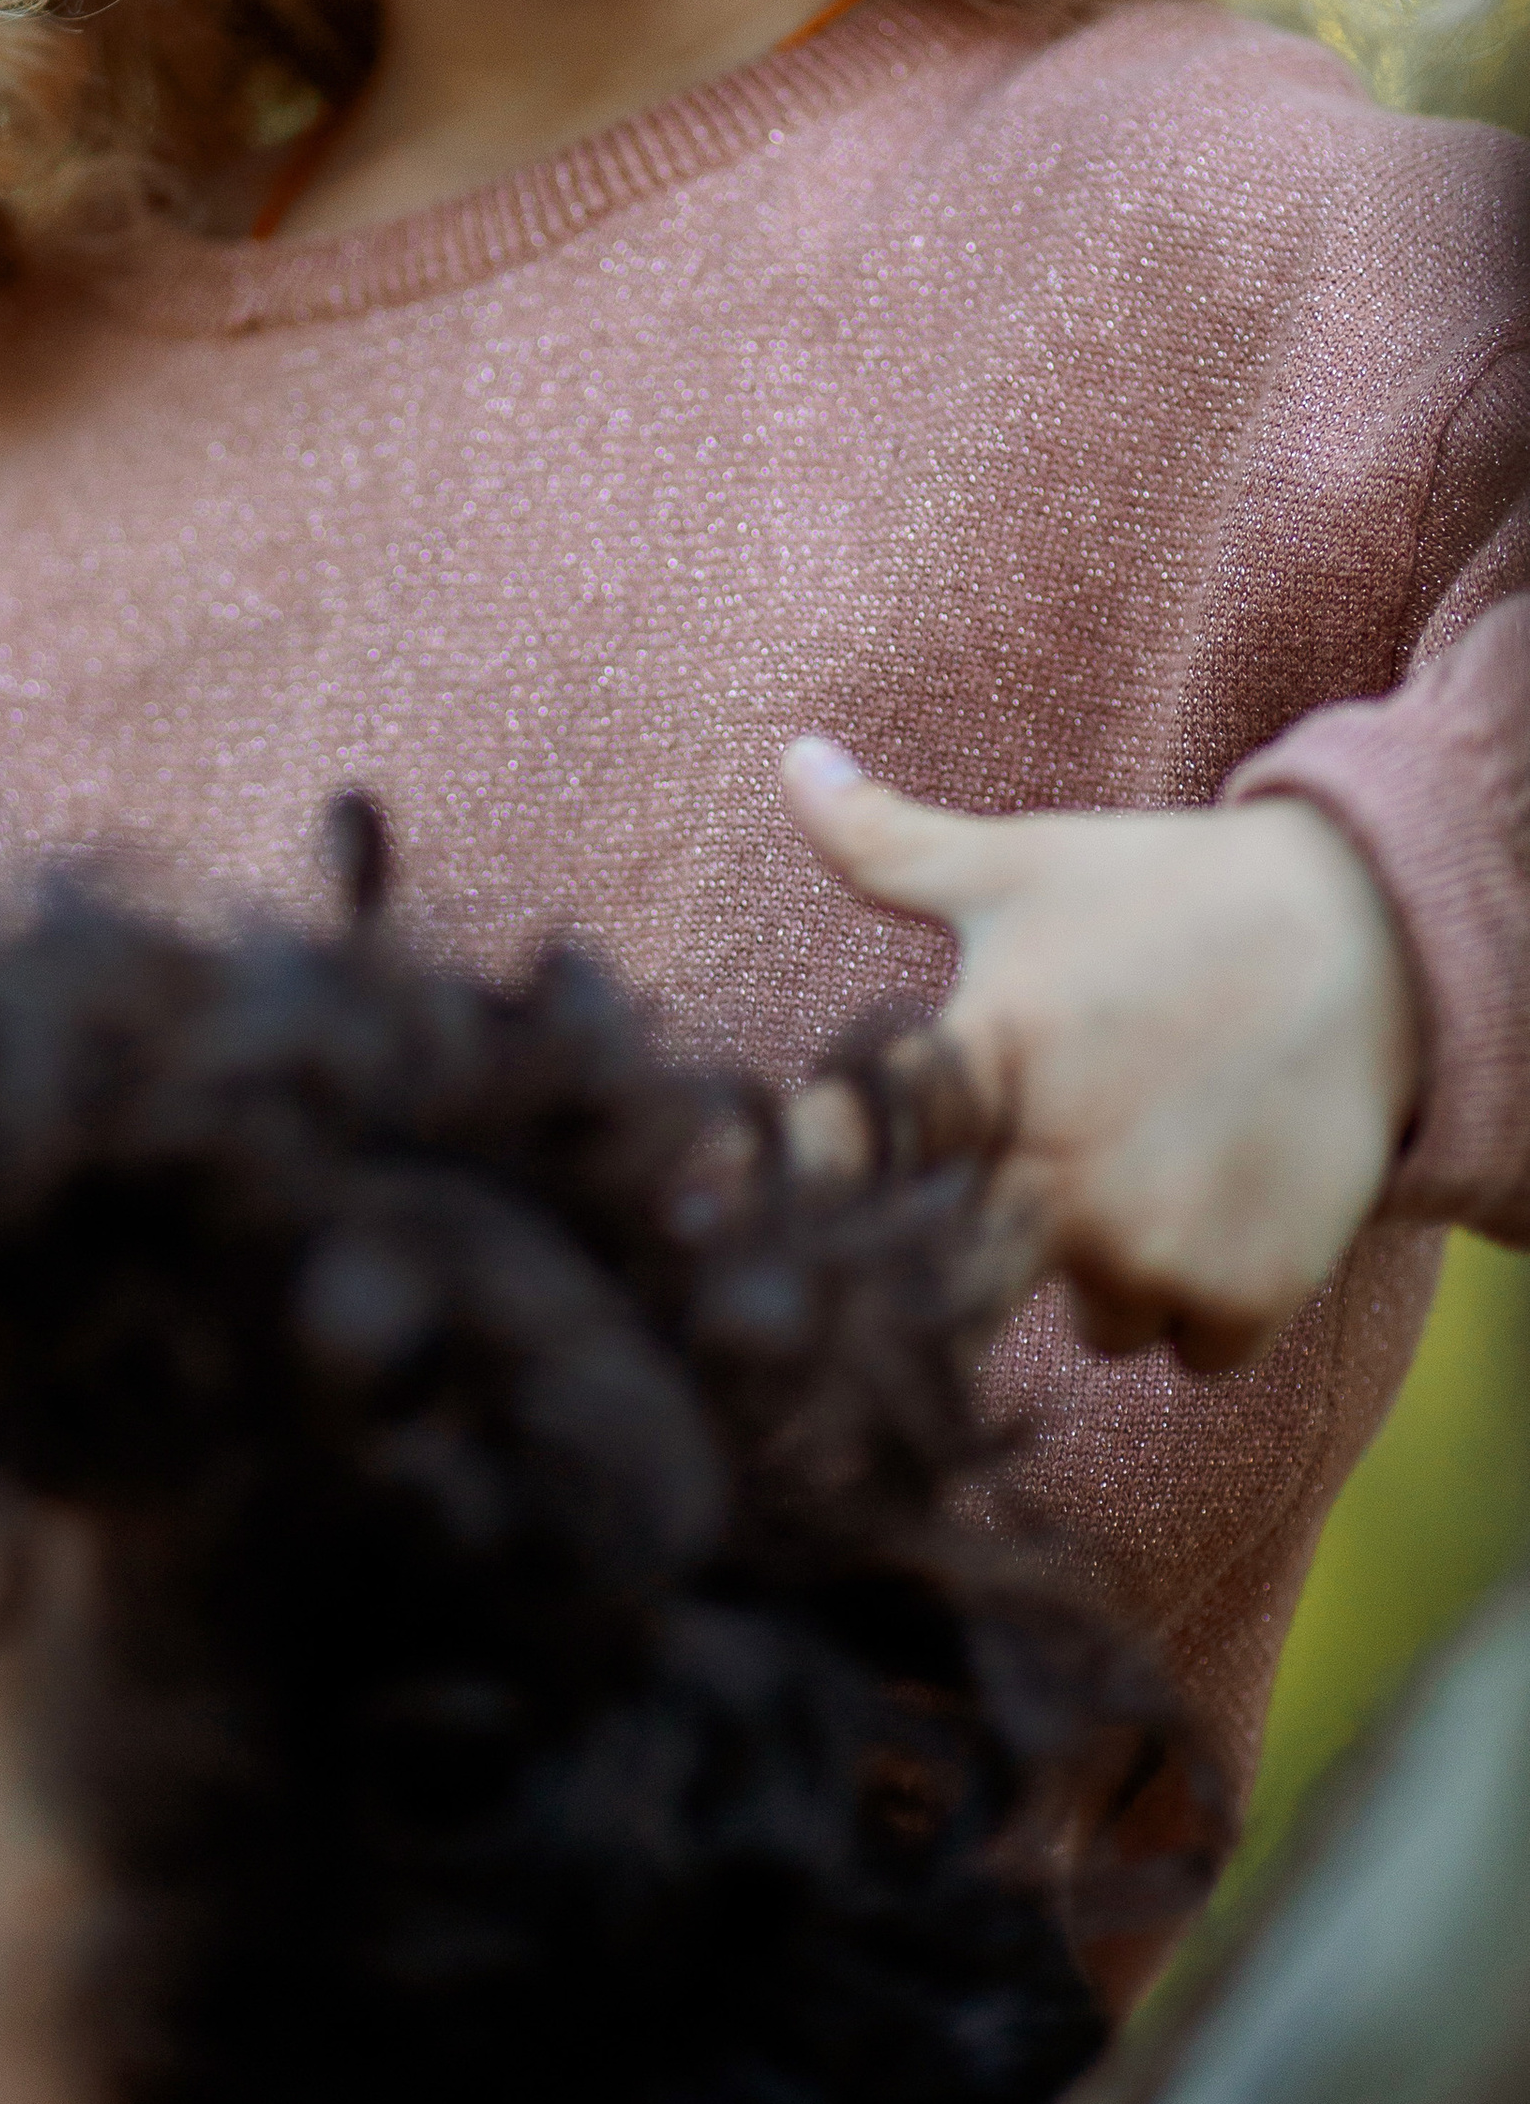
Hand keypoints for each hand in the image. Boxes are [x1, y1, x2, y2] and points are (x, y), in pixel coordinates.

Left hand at [779, 743, 1418, 1372]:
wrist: (1374, 937)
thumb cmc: (1168, 894)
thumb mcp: (1019, 864)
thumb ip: (883, 842)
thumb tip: (789, 757)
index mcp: (986, 1064)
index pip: (847, 1155)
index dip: (790, 1188)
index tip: (729, 1210)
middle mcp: (1056, 1172)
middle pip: (950, 1295)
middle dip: (971, 1270)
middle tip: (1029, 1205)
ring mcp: (1152, 1244)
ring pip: (1090, 1320)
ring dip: (1107, 1269)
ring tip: (1154, 1159)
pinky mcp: (1244, 1291)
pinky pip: (1190, 1347)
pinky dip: (1204, 1296)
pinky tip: (1225, 1198)